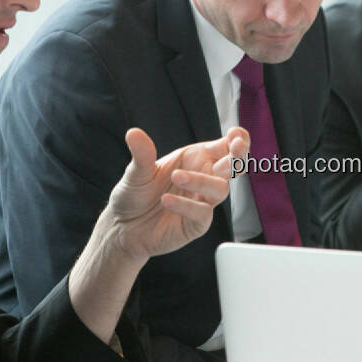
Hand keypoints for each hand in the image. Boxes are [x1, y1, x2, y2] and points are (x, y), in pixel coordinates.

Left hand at [106, 126, 249, 260]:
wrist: (123, 227)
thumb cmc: (135, 195)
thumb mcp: (136, 172)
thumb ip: (142, 154)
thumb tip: (133, 133)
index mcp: (196, 159)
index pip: (225, 147)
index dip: (237, 139)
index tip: (235, 134)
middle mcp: (203, 178)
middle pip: (233, 167)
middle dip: (238, 156)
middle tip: (236, 147)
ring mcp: (202, 201)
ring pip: (220, 189)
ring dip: (202, 180)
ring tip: (176, 176)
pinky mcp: (197, 224)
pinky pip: (203, 213)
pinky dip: (187, 206)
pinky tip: (167, 201)